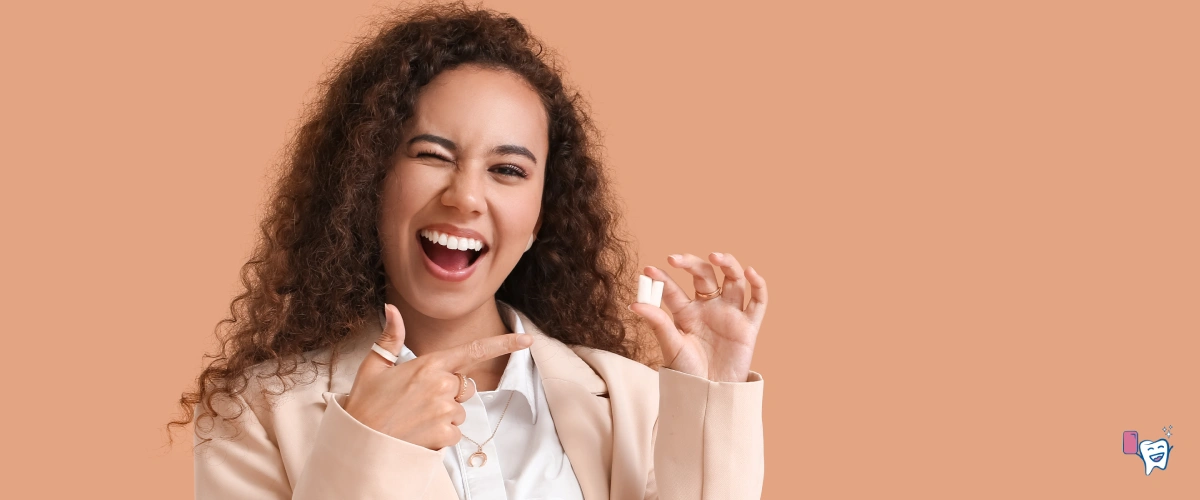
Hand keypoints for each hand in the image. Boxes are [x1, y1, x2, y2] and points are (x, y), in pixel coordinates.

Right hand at [343, 303, 531, 449]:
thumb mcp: (374, 367)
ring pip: (459, 411)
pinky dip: (441, 436)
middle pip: (463, 387)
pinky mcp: (445, 433)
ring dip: (443, 416)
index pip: (474, 350)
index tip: (527, 339)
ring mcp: (445, 410)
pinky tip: (419, 433)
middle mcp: (442, 384)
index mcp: (429, 364)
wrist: (361, 443)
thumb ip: (391, 338)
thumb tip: (392, 309)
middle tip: (417, 402)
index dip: (504, 344)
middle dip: (448, 395)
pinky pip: (454, 433)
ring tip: (414, 418)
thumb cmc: (366, 405)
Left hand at [630, 253, 766, 382]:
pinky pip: (758, 301)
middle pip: (704, 275)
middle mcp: (708, 307)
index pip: (673, 289)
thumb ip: (658, 323)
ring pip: (733, 279)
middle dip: (692, 263)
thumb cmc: (687, 372)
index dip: (662, 279)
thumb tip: (634, 303)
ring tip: (715, 256)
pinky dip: (758, 285)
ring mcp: (730, 313)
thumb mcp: (671, 346)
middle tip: (676, 259)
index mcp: (686, 312)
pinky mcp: (748, 325)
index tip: (648, 270)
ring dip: (727, 263)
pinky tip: (750, 273)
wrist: (710, 394)